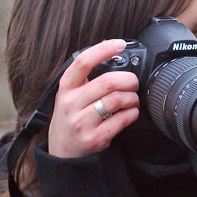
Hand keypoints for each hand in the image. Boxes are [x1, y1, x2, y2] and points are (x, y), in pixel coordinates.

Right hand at [48, 39, 139, 157]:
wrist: (63, 151)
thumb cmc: (72, 116)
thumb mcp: (70, 94)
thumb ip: (87, 76)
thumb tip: (111, 47)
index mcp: (66, 88)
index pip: (83, 62)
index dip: (104, 50)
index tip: (120, 44)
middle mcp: (71, 103)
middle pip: (108, 82)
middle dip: (129, 80)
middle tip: (133, 83)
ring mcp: (82, 122)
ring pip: (117, 100)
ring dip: (132, 98)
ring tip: (132, 100)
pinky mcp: (94, 138)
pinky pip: (122, 119)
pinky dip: (133, 113)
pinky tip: (130, 113)